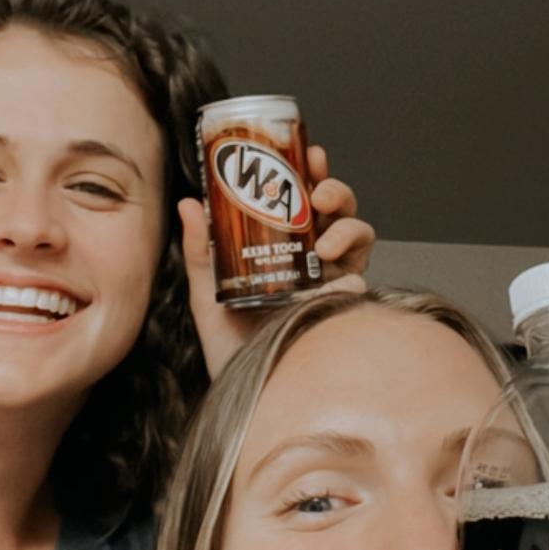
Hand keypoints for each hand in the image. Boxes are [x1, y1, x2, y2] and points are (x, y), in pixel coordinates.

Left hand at [180, 145, 374, 375]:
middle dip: (336, 191)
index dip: (313, 172)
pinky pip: (359, 284)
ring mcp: (331, 284)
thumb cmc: (228, 346)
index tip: (308, 153)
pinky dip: (353, 276)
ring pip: (358, 238)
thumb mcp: (207, 293)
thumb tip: (189, 203)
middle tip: (318, 194)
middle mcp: (314, 261)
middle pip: (338, 211)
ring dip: (348, 228)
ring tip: (325, 241)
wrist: (244, 395)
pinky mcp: (342, 311)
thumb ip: (201, 252)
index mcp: (286, 247)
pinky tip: (338, 279)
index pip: (305, 200)